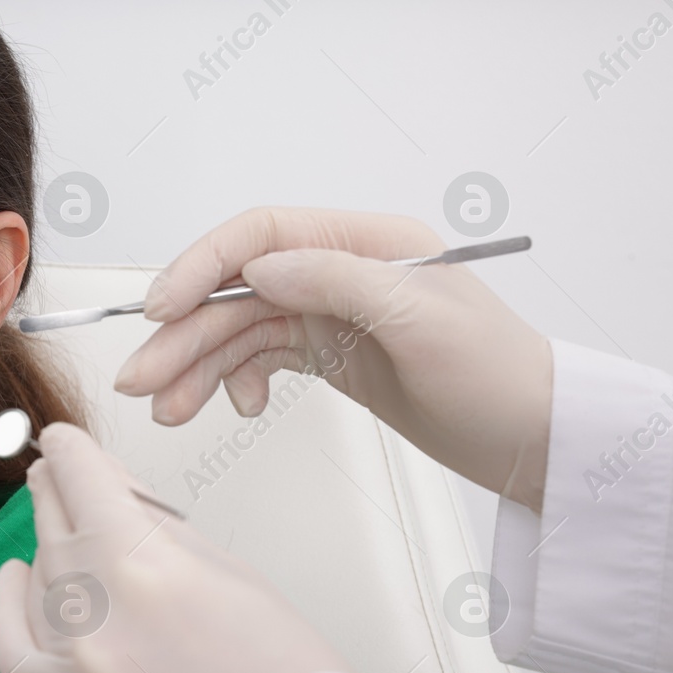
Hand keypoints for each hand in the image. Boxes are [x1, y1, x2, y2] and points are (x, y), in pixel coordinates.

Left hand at [0, 422, 348, 672]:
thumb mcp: (227, 570)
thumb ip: (155, 526)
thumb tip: (108, 491)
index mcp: (140, 562)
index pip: (80, 479)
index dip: (70, 453)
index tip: (63, 444)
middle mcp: (93, 614)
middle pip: (54, 527)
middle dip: (55, 494)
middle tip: (52, 478)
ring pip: (39, 585)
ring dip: (49, 552)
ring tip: (57, 532)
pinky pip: (13, 651)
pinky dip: (9, 609)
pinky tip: (14, 580)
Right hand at [115, 206, 553, 511]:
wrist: (532, 437)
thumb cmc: (497, 376)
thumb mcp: (422, 321)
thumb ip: (337, 282)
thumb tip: (258, 268)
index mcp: (365, 243)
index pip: (262, 236)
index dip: (202, 266)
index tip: (161, 308)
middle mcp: (340, 272)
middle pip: (237, 291)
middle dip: (183, 333)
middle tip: (139, 378)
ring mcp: (331, 314)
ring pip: (239, 330)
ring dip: (196, 367)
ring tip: (166, 409)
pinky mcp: (328, 353)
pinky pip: (258, 358)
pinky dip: (232, 382)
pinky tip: (233, 409)